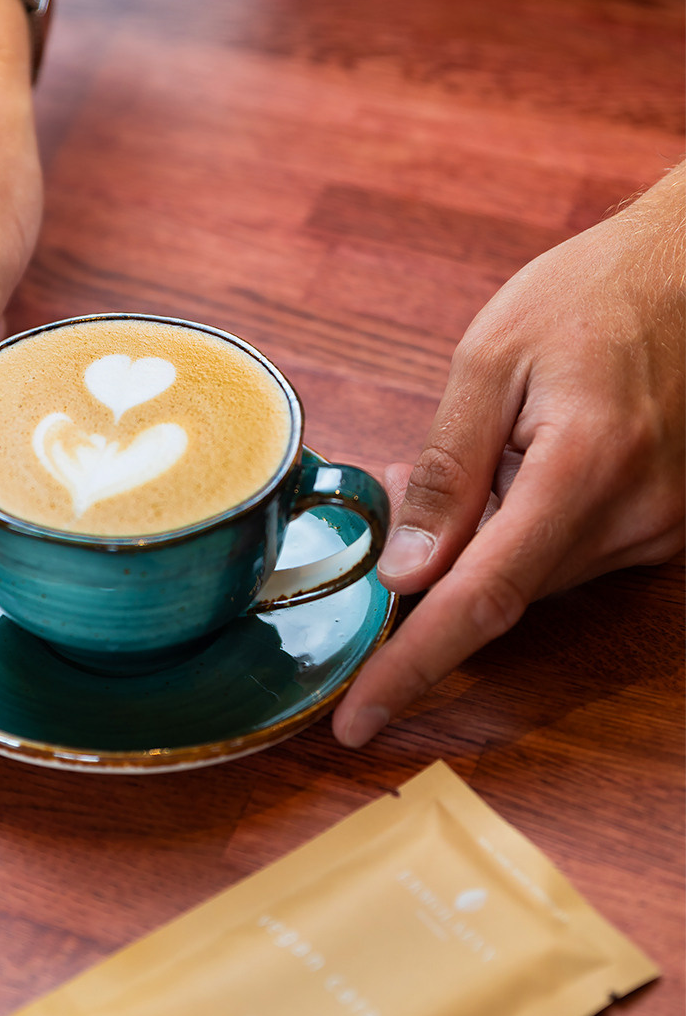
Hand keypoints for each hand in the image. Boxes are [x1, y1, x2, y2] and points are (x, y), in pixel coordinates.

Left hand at [332, 163, 684, 747]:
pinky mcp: (668, 523)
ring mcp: (663, 526)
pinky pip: (572, 554)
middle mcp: (636, 516)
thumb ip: (449, 469)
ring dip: (485, 541)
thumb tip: (407, 571)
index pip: (481, 600)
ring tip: (488, 446)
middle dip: (438, 568)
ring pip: (536, 577)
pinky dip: (526, 529)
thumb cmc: (592, 293)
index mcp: (584, 468)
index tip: (359, 721)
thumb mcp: (491, 359)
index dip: (412, 667)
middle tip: (407, 489)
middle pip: (503, 591)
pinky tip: (523, 460)